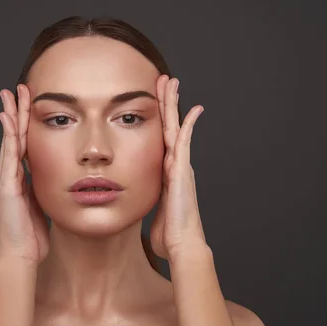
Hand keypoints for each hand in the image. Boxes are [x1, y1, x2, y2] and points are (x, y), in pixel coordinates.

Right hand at [0, 84, 49, 263]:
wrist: (20, 258)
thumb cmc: (32, 238)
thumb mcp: (42, 207)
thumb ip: (45, 191)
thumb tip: (58, 179)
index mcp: (20, 181)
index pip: (24, 145)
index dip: (27, 124)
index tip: (31, 104)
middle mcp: (10, 176)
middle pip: (14, 137)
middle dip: (17, 112)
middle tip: (19, 89)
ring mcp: (5, 180)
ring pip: (9, 141)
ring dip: (11, 117)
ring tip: (11, 95)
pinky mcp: (5, 187)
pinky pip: (8, 156)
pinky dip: (8, 136)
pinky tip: (9, 119)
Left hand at [149, 75, 207, 259]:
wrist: (181, 244)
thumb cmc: (167, 234)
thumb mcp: (151, 210)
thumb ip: (145, 200)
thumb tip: (133, 202)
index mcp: (165, 172)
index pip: (161, 138)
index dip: (158, 119)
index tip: (153, 102)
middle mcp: (174, 165)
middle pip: (169, 125)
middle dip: (166, 103)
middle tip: (164, 81)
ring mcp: (180, 165)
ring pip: (176, 127)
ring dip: (173, 104)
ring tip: (172, 83)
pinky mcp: (182, 169)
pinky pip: (185, 141)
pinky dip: (188, 124)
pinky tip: (193, 108)